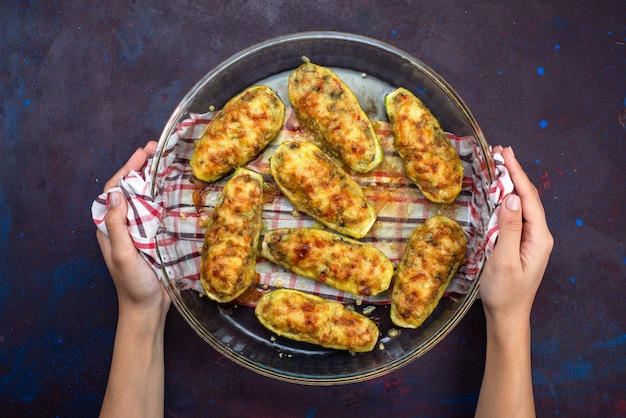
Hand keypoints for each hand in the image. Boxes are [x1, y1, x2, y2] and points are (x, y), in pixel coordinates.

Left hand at [96, 141, 169, 321]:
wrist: (147, 308)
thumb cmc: (132, 284)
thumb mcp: (122, 255)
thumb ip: (117, 227)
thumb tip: (116, 195)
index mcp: (109, 227)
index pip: (114, 190)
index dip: (127, 169)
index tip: (143, 152)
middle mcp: (122, 224)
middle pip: (129, 189)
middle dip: (141, 167)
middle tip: (158, 149)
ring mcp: (139, 230)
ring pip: (144, 197)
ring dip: (154, 178)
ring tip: (168, 161)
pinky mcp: (154, 237)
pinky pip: (158, 211)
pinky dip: (165, 196)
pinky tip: (176, 188)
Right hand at [480, 146, 553, 321]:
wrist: (507, 316)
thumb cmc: (504, 292)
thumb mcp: (504, 260)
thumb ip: (509, 228)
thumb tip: (509, 198)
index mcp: (539, 237)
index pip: (527, 198)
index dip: (516, 173)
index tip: (504, 153)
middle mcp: (538, 235)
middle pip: (527, 197)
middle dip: (515, 173)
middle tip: (499, 151)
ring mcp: (530, 239)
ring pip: (521, 204)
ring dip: (510, 183)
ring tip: (498, 164)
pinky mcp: (520, 243)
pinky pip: (514, 215)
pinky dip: (506, 198)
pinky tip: (498, 191)